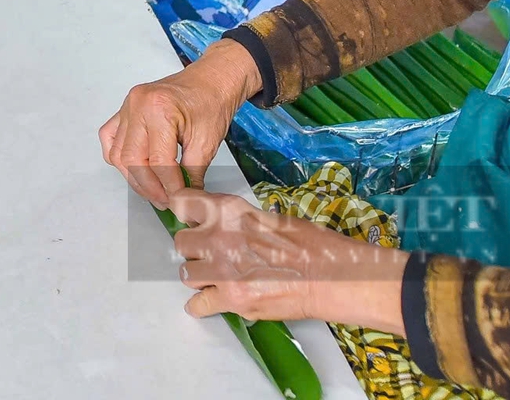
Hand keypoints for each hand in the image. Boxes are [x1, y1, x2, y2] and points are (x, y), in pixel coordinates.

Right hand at [100, 40, 261, 206]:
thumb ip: (192, 173)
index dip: (169, 186)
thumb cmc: (212, 105)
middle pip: (132, 160)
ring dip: (133, 177)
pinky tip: (133, 169)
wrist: (211, 81)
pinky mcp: (123, 110)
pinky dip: (118, 157)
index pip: (158, 161)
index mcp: (159, 109)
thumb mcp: (207, 142)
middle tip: (165, 201)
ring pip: (117, 154)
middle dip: (149, 187)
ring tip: (154, 190)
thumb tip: (184, 201)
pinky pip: (110, 138)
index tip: (180, 201)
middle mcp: (137, 106)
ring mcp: (126, 106)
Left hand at [169, 189, 408, 326]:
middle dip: (193, 250)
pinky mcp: (230, 298)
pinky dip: (203, 306)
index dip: (184, 212)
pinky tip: (212, 301)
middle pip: (180, 243)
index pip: (182, 202)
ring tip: (216, 278)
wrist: (329, 276)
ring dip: (199, 277)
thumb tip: (221, 228)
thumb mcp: (269, 217)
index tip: (189, 219)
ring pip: (186, 274)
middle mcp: (219, 236)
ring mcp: (222, 269)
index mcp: (230, 210)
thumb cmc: (310, 244)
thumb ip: (238, 222)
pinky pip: (197, 304)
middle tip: (209, 255)